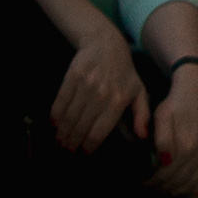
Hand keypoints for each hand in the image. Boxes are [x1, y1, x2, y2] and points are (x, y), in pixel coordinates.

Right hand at [51, 19, 147, 155]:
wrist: (106, 44)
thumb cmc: (124, 72)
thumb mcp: (139, 91)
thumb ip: (142, 114)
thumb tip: (143, 136)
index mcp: (118, 101)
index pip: (99, 132)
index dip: (88, 147)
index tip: (83, 154)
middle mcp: (102, 94)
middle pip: (81, 127)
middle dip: (72, 143)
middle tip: (67, 150)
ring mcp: (86, 85)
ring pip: (69, 117)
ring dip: (62, 133)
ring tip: (60, 141)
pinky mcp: (72, 76)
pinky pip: (60, 102)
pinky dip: (55, 116)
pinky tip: (54, 125)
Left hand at [150, 67, 197, 197]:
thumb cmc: (175, 104)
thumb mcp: (162, 117)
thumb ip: (162, 140)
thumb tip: (165, 162)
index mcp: (186, 144)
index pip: (167, 175)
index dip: (153, 182)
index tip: (144, 182)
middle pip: (181, 182)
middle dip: (164, 188)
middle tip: (153, 187)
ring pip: (196, 183)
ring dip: (180, 191)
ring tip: (167, 189)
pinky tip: (189, 191)